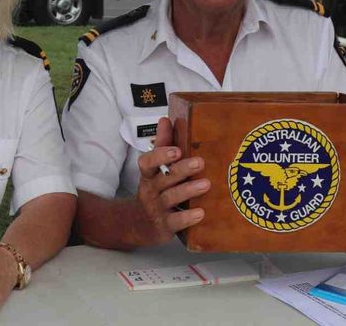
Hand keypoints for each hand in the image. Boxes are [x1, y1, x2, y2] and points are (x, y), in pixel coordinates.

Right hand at [133, 117, 208, 245]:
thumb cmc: (155, 190)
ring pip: (171, 198)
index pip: (147, 162)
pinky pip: (176, 221)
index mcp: (149, 174)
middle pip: (164, 178)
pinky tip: (201, 213)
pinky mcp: (165, 226)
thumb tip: (166, 119)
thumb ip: (162, 144)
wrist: (140, 224)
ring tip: (206, 184)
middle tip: (200, 162)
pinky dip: (187, 218)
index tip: (176, 150)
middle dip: (182, 169)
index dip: (160, 155)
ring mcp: (157, 209)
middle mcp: (151, 190)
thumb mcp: (155, 168)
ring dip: (188, 190)